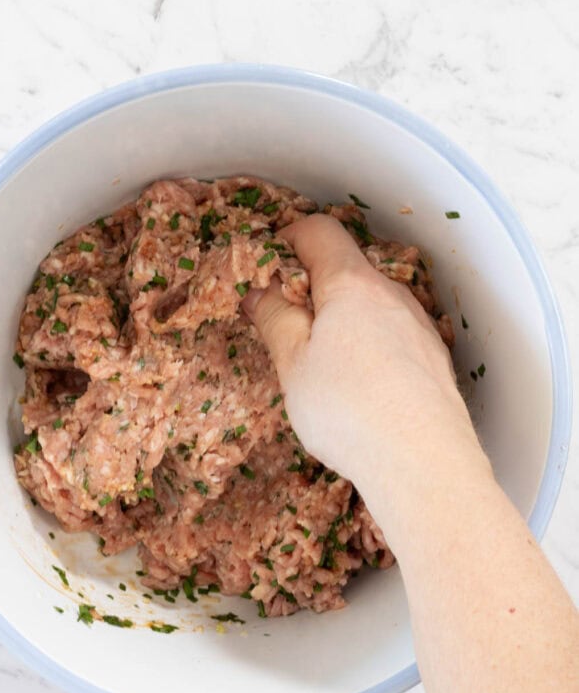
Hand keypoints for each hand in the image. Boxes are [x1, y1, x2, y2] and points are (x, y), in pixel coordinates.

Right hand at [243, 214, 487, 515]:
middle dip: (312, 285)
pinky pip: (393, 332)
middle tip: (285, 322)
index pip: (319, 231)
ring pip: (372, 302)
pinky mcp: (433, 357)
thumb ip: (275, 318)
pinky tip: (359, 383)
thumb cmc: (349, 409)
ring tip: (321, 362)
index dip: (287, 239)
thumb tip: (260, 292)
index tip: (267, 268)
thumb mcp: (293, 364)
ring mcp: (418, 324)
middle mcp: (392, 293)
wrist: (424, 461)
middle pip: (347, 266)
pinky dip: (369, 341)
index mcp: (352, 284)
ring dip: (343, 316)